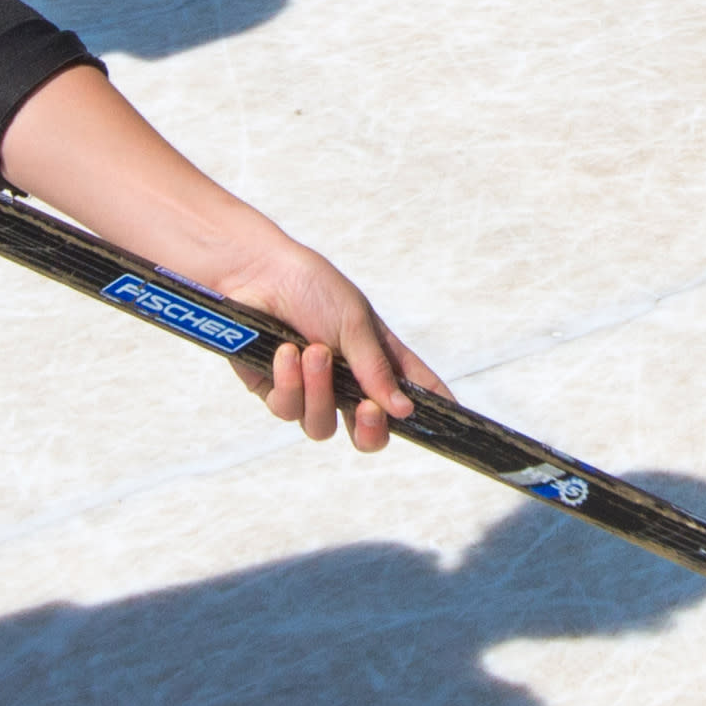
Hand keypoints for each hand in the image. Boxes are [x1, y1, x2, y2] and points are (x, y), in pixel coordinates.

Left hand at [187, 227, 438, 446]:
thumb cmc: (310, 286)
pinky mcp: (273, 390)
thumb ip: (375, 370)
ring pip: (322, 426)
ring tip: (313, 351)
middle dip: (370, 430)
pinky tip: (285, 352)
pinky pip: (287, 409)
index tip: (452, 418)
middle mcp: (345, 379)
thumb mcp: (354, 323)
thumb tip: (404, 411)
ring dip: (319, 391)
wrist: (253, 272)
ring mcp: (309, 388)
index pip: (410, 388)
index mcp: (374, 356)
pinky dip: (288, 382)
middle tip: (368, 409)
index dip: (431, 406)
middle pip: (367, 432)